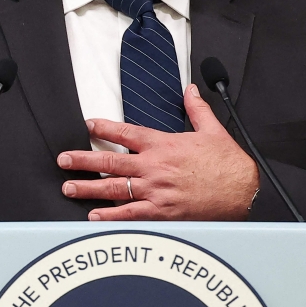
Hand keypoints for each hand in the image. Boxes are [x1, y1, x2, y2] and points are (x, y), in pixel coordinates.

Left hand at [57, 85, 259, 220]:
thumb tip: (190, 89)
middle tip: (63, 160)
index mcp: (164, 145)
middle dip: (83, 160)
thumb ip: (196, 109)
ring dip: (88, 188)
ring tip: (68, 188)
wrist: (242, 192)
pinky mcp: (161, 212)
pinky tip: (93, 217)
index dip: (104, 128)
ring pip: (113, 188)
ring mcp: (155, 191)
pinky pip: (129, 214)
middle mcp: (154, 167)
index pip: (126, 133)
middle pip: (110, 161)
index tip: (88, 126)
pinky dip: (110, 216)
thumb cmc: (228, 164)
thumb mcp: (212, 130)